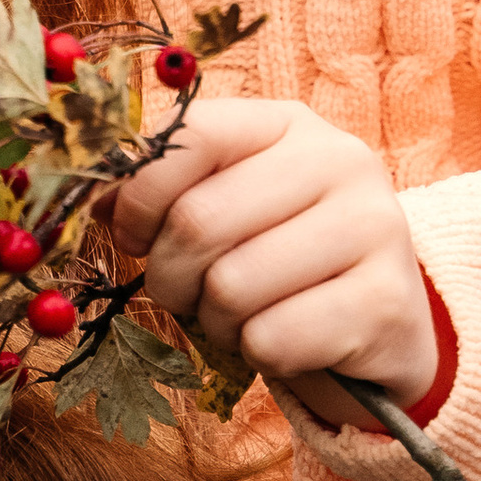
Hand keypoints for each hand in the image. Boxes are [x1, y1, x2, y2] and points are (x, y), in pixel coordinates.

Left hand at [109, 97, 436, 404]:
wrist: (381, 330)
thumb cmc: (283, 264)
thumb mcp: (229, 208)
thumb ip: (165, 189)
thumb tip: (93, 198)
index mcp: (290, 125)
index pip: (189, 135)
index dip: (139, 196)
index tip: (135, 235)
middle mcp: (341, 161)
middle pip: (199, 219)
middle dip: (172, 276)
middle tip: (189, 294)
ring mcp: (374, 227)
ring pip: (231, 287)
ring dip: (217, 322)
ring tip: (246, 317)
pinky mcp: (386, 302)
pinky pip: (272, 340)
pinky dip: (260, 355)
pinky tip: (289, 342)